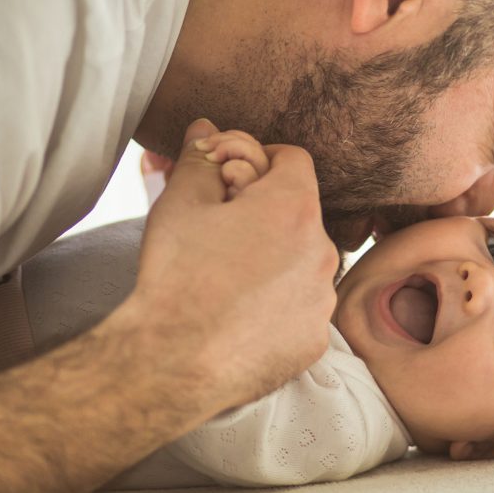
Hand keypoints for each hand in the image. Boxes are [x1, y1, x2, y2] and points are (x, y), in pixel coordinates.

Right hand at [122, 119, 338, 411]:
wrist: (170, 363)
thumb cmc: (175, 277)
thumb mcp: (180, 203)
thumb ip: (200, 158)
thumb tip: (205, 129)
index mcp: (295, 208)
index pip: (293, 159)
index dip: (259, 160)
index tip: (232, 179)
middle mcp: (322, 251)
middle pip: (299, 212)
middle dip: (264, 212)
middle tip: (222, 228)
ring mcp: (323, 300)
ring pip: (303, 261)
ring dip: (274, 259)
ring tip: (227, 275)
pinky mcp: (315, 340)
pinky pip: (301, 308)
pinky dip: (277, 304)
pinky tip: (240, 313)